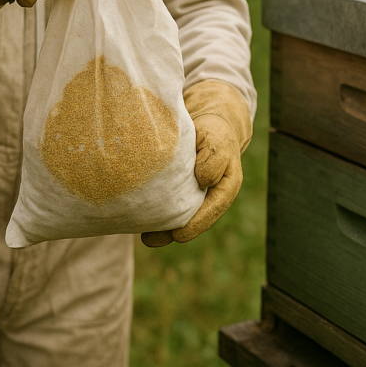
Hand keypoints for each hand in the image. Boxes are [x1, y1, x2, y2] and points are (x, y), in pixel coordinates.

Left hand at [141, 80, 251, 248]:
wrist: (208, 127)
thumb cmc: (214, 134)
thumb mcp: (217, 141)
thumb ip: (214, 159)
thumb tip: (202, 179)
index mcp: (225, 188)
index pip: (212, 210)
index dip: (195, 224)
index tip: (178, 235)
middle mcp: (209, 197)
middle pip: (193, 220)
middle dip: (173, 233)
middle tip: (150, 239)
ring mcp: (194, 196)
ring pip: (179, 216)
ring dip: (162, 229)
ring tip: (143, 237)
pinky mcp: (180, 191)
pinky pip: (170, 204)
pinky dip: (157, 212)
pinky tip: (140, 216)